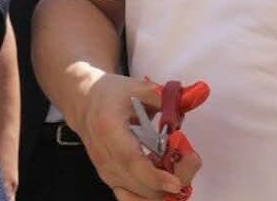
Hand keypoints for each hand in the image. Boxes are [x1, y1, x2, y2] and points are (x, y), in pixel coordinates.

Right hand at [67, 72, 200, 199]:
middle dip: (175, 177)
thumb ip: (164, 96)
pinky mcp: (113, 181)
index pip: (131, 161)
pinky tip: (166, 174)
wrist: (85, 104)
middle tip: (191, 155)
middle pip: (143, 185)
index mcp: (109, 130)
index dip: (155, 176)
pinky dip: (156, 191)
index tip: (175, 182)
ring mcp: (108, 173)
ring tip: (179, 163)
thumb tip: (192, 97)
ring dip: (168, 186)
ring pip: (143, 196)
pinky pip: (136, 198)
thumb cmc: (109, 95)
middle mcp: (106, 158)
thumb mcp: (137, 87)